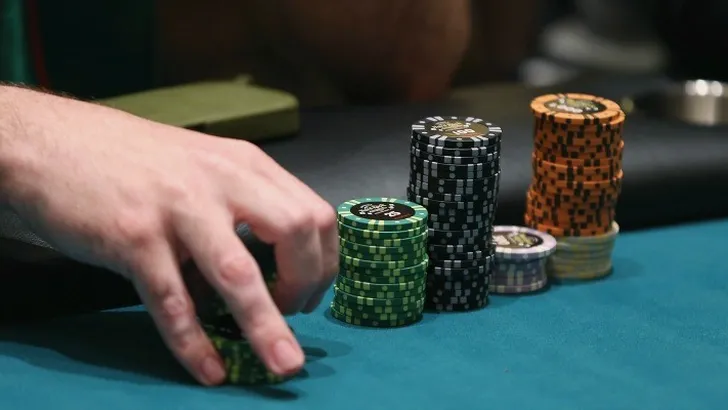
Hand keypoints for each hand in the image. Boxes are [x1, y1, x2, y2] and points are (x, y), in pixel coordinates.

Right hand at [0, 87, 338, 384]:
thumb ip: (243, 207)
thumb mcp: (205, 168)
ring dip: (267, 326)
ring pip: (238, 273)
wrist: (54, 142)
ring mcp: (177, 208)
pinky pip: (173, 300)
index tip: (309, 292)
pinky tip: (209, 369)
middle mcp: (220, 180)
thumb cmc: (135, 161)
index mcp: (245, 164)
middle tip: (296, 314)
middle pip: (296, 233)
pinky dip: (194, 342)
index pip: (314, 213)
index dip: (322, 261)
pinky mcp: (133, 237)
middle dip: (308, 285)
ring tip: (284, 365)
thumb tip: (273, 270)